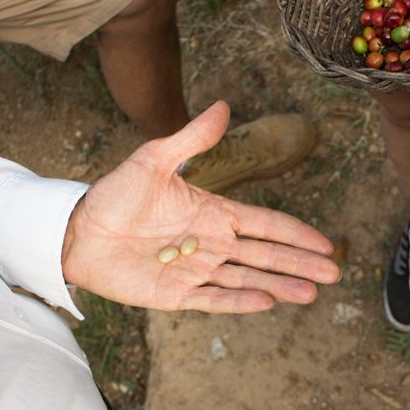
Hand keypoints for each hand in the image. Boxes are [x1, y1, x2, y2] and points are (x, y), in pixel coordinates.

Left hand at [61, 101, 340, 312]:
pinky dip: (240, 302)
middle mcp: (213, 245)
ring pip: (248, 280)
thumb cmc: (114, 194)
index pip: (266, 225)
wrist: (75, 231)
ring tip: (311, 292)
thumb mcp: (153, 160)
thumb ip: (191, 139)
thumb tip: (223, 105)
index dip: (296, 233)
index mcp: (214, 214)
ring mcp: (197, 271)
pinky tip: (268, 303)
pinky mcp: (176, 295)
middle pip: (266, 255)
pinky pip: (214, 300)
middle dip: (301, 263)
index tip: (325, 242)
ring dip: (281, 285)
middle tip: (335, 273)